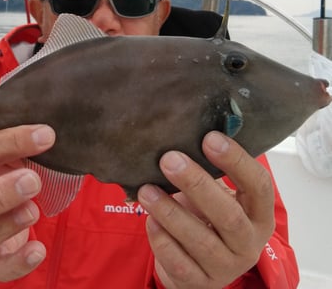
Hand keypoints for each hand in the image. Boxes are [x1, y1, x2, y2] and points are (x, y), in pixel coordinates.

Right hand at [0, 124, 55, 281]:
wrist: (0, 197)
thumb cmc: (3, 167)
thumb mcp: (6, 148)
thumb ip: (19, 137)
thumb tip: (48, 126)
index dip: (11, 142)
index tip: (46, 135)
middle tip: (32, 181)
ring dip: (7, 225)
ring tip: (34, 210)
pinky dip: (17, 263)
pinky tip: (38, 250)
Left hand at [138, 131, 274, 288]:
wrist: (200, 266)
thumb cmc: (208, 219)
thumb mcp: (217, 196)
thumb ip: (208, 173)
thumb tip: (181, 133)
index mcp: (259, 215)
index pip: (259, 186)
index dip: (236, 161)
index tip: (209, 138)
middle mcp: (248, 244)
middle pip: (228, 216)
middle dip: (196, 184)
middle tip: (169, 160)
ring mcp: (225, 267)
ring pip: (200, 241)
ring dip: (171, 212)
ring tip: (146, 190)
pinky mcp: (199, 282)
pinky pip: (178, 262)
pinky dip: (161, 239)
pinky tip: (149, 219)